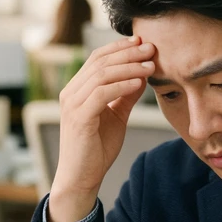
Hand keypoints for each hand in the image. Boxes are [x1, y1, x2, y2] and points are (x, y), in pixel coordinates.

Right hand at [48, 36, 154, 221]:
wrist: (82, 177)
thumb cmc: (97, 148)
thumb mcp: (116, 116)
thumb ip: (125, 95)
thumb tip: (142, 75)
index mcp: (77, 89)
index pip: (97, 58)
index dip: (120, 47)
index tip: (143, 43)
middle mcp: (71, 92)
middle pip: (100, 61)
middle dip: (128, 53)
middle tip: (151, 49)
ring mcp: (72, 104)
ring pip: (102, 74)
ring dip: (129, 67)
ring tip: (151, 65)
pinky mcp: (79, 117)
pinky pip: (102, 93)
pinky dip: (122, 85)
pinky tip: (139, 83)